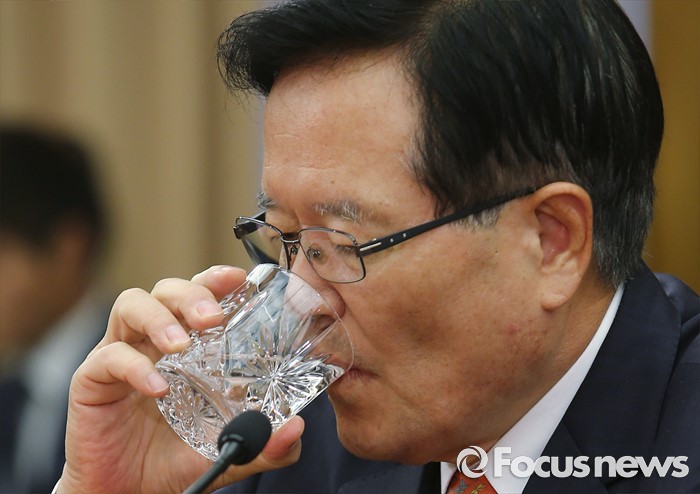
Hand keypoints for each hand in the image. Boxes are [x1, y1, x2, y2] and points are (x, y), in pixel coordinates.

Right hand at [58, 266, 304, 493]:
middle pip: (166, 289)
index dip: (217, 279)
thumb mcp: (230, 450)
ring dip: (158, 317)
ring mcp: (122, 355)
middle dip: (191, 293)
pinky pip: (108, 357)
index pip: (201, 295)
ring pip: (131, 304)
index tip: (240, 278)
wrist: (131, 493)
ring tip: (179, 344)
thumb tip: (296, 430)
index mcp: (189, 345)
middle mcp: (155, 340)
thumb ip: (265, 443)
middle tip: (212, 316)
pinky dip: (134, 367)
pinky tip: (158, 388)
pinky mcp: (92, 380)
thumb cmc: (177, 459)